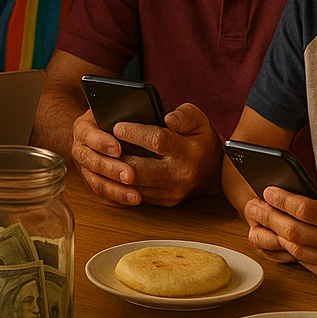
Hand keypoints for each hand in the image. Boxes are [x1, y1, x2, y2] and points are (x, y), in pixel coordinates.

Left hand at [71, 103, 222, 206]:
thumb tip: (168, 117)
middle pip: (140, 168)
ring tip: (102, 158)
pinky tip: (111, 172)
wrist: (214, 172)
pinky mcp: (165, 202)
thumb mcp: (199, 120)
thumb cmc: (201, 140)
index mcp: (188, 151)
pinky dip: (122, 185)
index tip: (117, 126)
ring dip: (116, 174)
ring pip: (135, 185)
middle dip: (118, 157)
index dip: (135, 133)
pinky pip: (137, 195)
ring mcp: (172, 192)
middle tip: (102, 145)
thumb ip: (184, 115)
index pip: (158, 141)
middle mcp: (180, 175)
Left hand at [244, 169, 316, 284]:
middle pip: (293, 232)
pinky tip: (275, 240)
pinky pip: (304, 264)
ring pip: (294, 250)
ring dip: (271, 237)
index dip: (282, 200)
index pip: (305, 209)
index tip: (267, 190)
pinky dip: (288, 251)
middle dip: (268, 218)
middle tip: (251, 207)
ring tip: (255, 224)